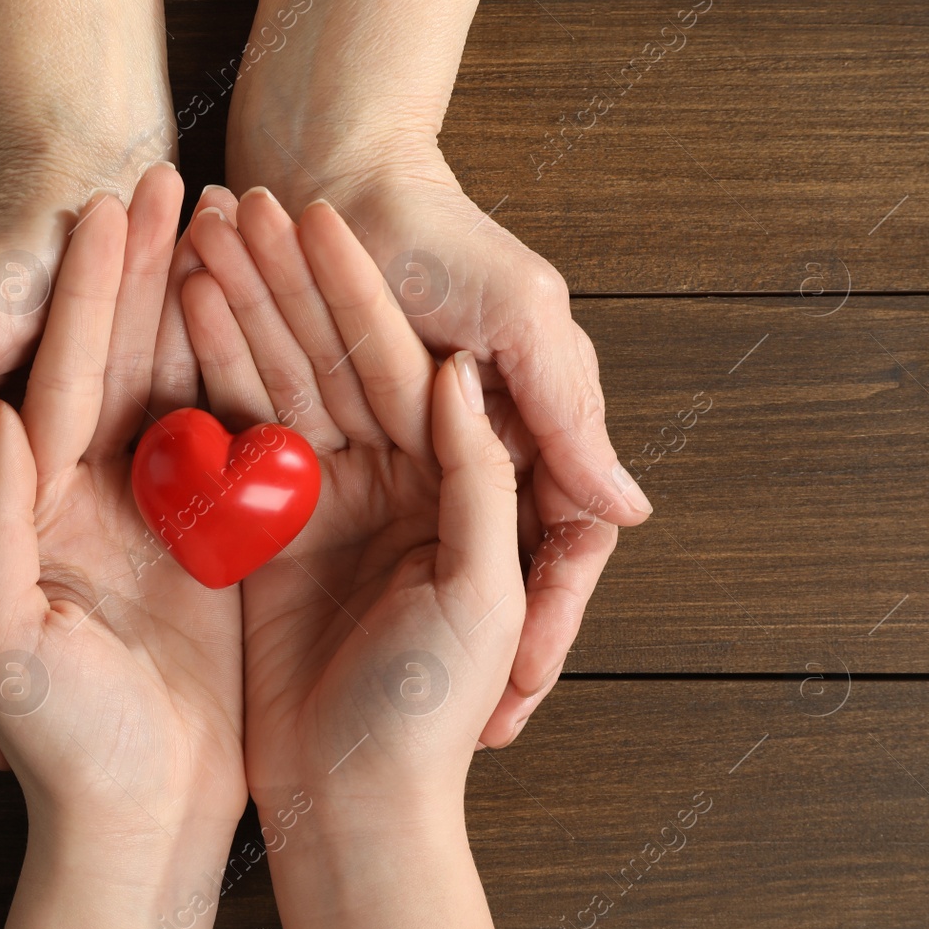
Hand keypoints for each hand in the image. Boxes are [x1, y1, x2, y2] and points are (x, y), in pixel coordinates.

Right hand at [0, 0, 178, 765]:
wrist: (85, 171)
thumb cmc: (1, 250)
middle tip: (24, 753)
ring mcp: (7, 443)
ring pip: (18, 559)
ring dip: (47, 620)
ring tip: (85, 705)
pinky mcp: (71, 428)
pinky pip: (75, 514)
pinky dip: (95, 564)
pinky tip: (129, 619)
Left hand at [0, 181, 246, 928]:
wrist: (140, 823)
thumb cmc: (63, 752)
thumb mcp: (9, 642)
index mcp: (37, 510)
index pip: (64, 378)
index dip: (87, 293)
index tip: (105, 204)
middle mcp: (93, 500)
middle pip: (119, 364)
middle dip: (141, 273)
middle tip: (169, 176)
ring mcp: (156, 518)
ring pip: (178, 389)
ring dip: (198, 307)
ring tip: (222, 222)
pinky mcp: (209, 547)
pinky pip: (230, 445)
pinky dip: (244, 378)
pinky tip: (265, 316)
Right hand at [179, 193, 523, 928]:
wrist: (355, 805)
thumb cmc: (430, 711)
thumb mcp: (479, 592)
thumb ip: (478, 480)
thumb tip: (458, 376)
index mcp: (445, 485)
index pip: (395, 364)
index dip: (352, 290)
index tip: (311, 215)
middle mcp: (384, 484)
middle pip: (326, 361)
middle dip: (278, 283)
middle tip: (226, 205)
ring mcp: (319, 507)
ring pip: (275, 389)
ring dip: (236, 316)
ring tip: (191, 241)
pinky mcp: (266, 540)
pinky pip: (233, 446)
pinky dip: (206, 385)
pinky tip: (174, 324)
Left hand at [225, 0, 651, 745]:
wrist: (327, 177)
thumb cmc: (438, 238)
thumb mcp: (520, 317)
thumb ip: (564, 411)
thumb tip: (629, 512)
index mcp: (514, 437)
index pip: (548, 558)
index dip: (539, 638)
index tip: (514, 717)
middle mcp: (449, 462)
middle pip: (471, 578)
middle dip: (467, 663)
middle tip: (472, 751)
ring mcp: (375, 466)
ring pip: (404, 576)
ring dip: (400, 632)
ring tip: (404, 719)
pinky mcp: (299, 456)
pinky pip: (328, 538)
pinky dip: (341, 593)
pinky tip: (325, 654)